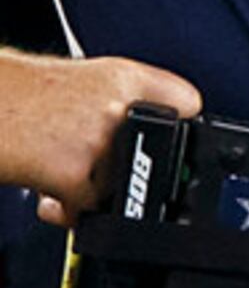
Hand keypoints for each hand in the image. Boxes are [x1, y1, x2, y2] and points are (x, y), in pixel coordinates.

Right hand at [0, 50, 201, 225]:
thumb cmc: (20, 95)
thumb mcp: (85, 80)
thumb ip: (122, 101)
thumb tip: (149, 132)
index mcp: (125, 78)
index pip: (188, 103)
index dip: (185, 127)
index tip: (181, 141)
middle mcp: (117, 106)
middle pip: (154, 156)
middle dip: (123, 166)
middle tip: (91, 155)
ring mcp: (98, 141)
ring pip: (118, 186)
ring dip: (90, 188)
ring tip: (59, 164)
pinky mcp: (74, 174)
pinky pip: (88, 208)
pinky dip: (68, 208)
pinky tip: (48, 188)